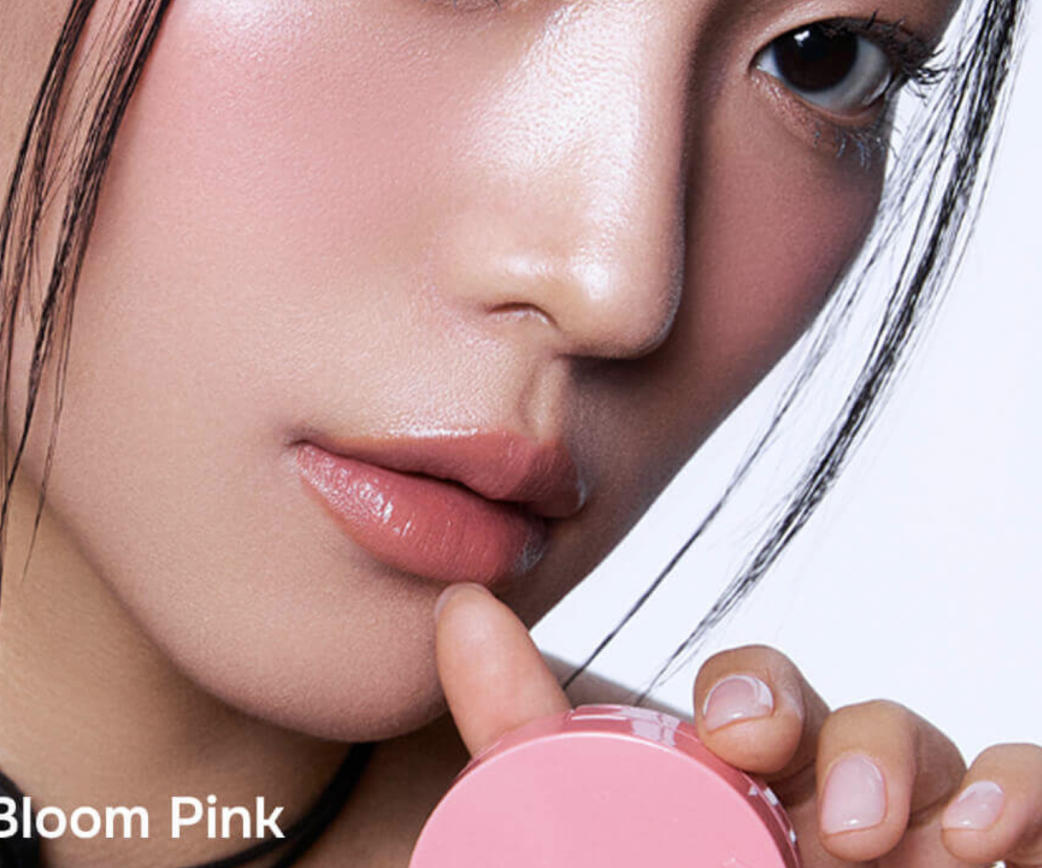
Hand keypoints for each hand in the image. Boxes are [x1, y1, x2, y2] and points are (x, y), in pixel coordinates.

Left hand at [434, 582, 1041, 865]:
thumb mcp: (578, 837)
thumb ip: (519, 734)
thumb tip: (463, 605)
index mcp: (727, 795)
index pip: (755, 701)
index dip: (755, 692)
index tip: (732, 735)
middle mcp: (819, 817)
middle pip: (852, 722)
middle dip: (844, 738)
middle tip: (821, 811)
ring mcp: (901, 851)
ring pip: (929, 760)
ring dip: (918, 775)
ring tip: (890, 839)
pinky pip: (1029, 805)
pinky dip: (1021, 791)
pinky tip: (990, 835)